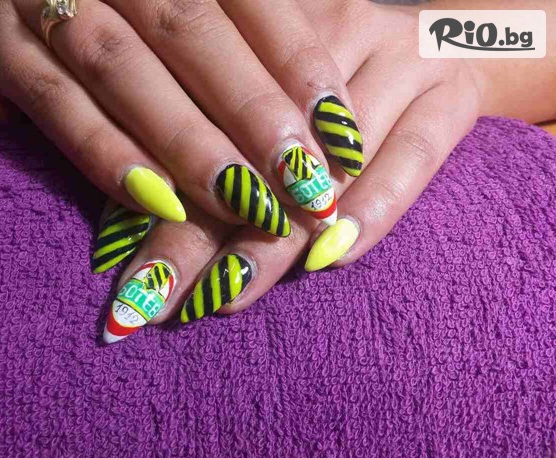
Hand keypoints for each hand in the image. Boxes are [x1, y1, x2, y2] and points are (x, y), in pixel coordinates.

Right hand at [0, 0, 366, 258]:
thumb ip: (237, 22)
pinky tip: (161, 205)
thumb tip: (317, 100)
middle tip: (307, 184)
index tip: (341, 133)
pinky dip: (109, 158)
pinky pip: (57, 108)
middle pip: (191, 33)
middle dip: (253, 113)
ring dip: (190, 145)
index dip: (298, 63)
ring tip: (249, 205)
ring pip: (125, 72)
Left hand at [98, 0, 489, 341]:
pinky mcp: (452, 94)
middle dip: (200, 239)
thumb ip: (222, 139)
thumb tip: (146, 210)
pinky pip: (412, 159)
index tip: (124, 274)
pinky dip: (372, 212)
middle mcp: (329, 33)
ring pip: (324, 164)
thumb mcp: (278, 94)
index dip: (162, 205)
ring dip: (274, 239)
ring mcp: (397, 58)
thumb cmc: (343, 83)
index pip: (201, 131)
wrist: (455, 41)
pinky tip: (330, 261)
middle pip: (253, 152)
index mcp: (265, 31)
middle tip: (156, 304)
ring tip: (225, 298)